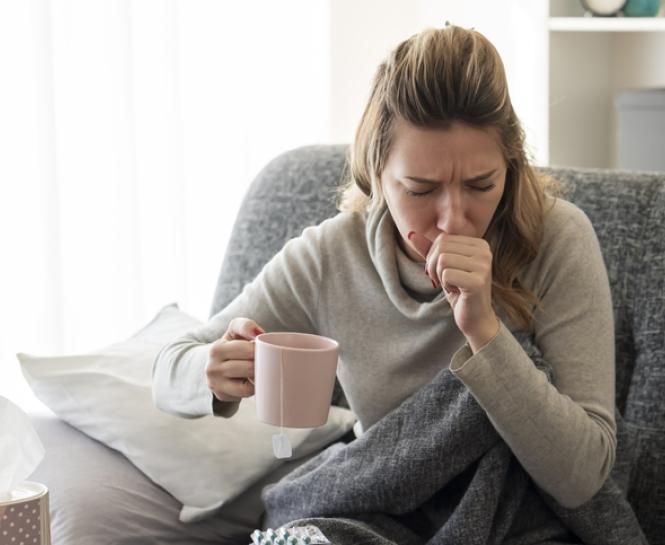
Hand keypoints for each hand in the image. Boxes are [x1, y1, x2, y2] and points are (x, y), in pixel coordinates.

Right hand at [205, 318, 264, 401]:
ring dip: (258, 375)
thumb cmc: (232, 346)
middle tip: (267, 359)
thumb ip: (245, 326)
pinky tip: (253, 380)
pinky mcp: (222, 395)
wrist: (216, 367)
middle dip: (261, 362)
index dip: (260, 348)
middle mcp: (212, 367)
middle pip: (250, 365)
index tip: (263, 347)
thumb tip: (258, 333)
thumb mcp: (235, 332)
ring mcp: (215, 383)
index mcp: (217, 348)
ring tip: (261, 369)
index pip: (247, 349)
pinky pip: (245, 393)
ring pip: (247, 382)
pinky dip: (253, 387)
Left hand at [408, 231, 498, 348]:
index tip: (444, 272)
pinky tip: (458, 292)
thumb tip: (411, 234)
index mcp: (479, 244)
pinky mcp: (478, 281)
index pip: (442, 239)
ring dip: (440, 277)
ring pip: (442, 260)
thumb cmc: (459, 291)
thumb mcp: (443, 267)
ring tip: (453, 286)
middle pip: (441, 248)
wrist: (475, 318)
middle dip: (434, 266)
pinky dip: (445, 285)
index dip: (433, 257)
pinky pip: (446, 275)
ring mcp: (483, 266)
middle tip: (444, 281)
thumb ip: (429, 250)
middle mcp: (485, 252)